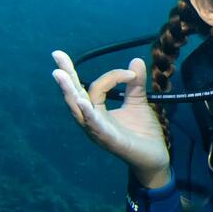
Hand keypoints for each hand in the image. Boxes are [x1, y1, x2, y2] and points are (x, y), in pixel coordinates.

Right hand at [49, 50, 170, 186]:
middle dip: (66, 76)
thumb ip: (135, 84)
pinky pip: (96, 126)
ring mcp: (98, 131)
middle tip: (57, 54)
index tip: (131, 73)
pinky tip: (83, 102)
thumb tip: (135, 60)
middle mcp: (92, 121)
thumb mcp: (138, 103)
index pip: (95, 87)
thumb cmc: (142, 133)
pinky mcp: (110, 141)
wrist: (156, 157)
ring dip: (69, 92)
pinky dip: (89, 114)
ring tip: (60, 74)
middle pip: (74, 96)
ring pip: (79, 110)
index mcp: (97, 111)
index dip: (111, 76)